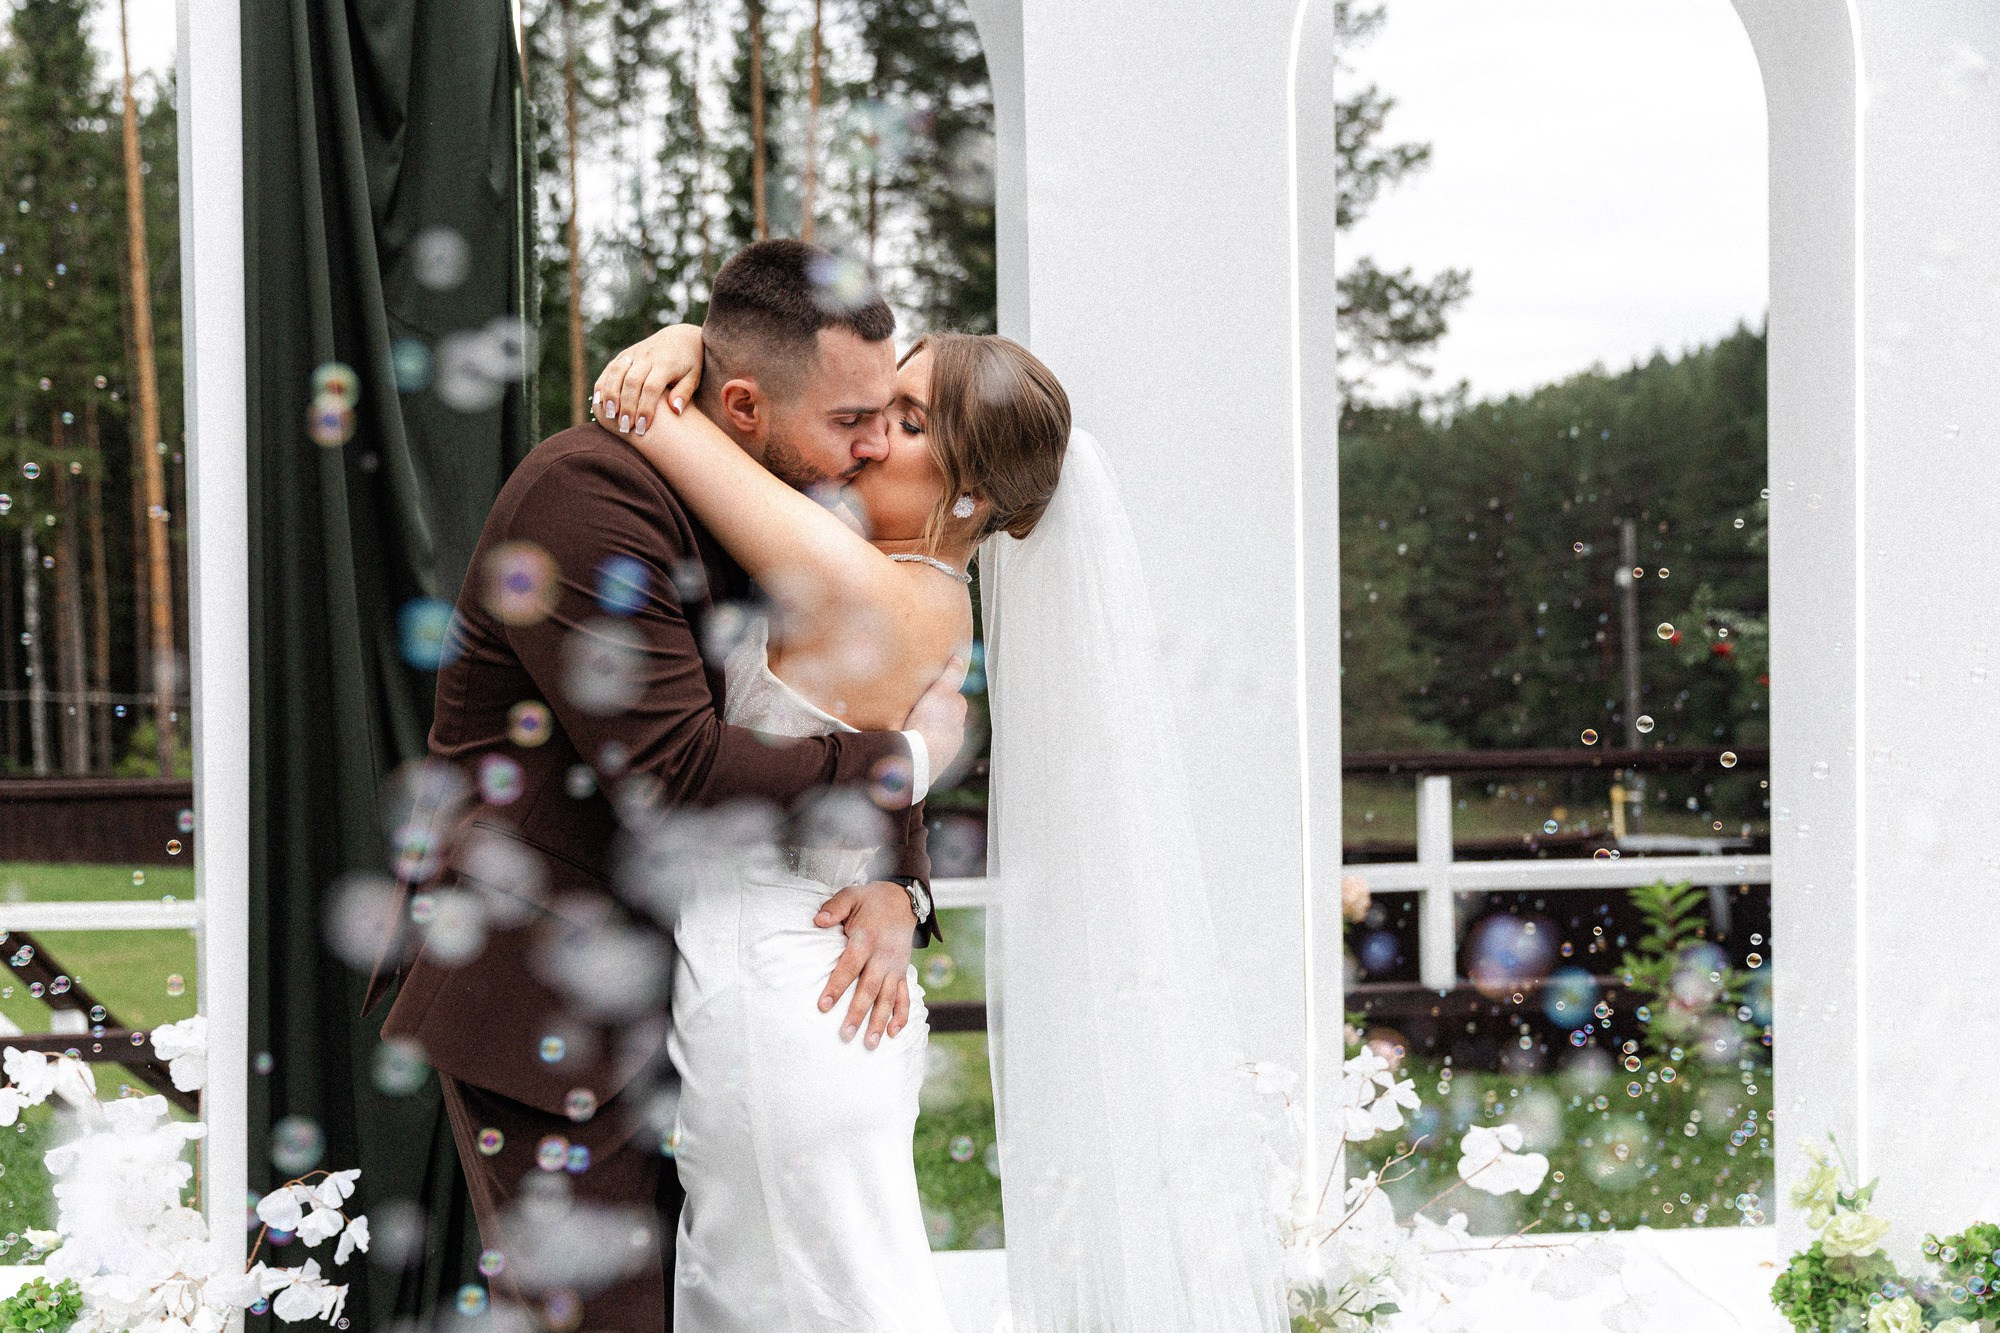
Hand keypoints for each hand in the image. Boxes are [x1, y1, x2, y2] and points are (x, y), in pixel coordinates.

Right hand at [593, 324, 703, 434]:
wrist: (680, 337)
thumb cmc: (690, 363)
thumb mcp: (694, 376)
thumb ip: (684, 392)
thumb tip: (675, 410)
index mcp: (665, 363)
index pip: (651, 387)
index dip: (645, 408)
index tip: (642, 428)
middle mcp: (647, 356)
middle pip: (631, 382)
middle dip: (627, 406)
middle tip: (626, 427)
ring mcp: (633, 354)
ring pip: (616, 373)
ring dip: (611, 396)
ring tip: (610, 417)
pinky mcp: (624, 354)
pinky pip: (610, 369)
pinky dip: (602, 385)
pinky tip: (600, 403)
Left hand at [814, 882, 917, 1047]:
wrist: (902, 900)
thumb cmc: (870, 901)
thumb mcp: (851, 896)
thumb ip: (834, 908)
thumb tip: (818, 920)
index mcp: (867, 939)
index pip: (849, 966)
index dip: (837, 986)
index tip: (823, 1006)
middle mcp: (884, 956)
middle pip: (870, 988)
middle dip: (858, 1013)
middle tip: (845, 1035)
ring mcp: (896, 966)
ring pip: (888, 998)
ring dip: (880, 1022)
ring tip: (870, 1044)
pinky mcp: (903, 971)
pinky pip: (905, 996)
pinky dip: (902, 1015)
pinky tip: (894, 1033)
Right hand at [902, 655, 969, 792]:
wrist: (918, 759)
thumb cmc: (929, 723)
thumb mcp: (939, 693)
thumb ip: (949, 676)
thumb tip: (959, 659)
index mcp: (959, 718)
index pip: (955, 701)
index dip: (944, 694)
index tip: (931, 691)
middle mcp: (956, 737)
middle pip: (947, 720)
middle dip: (936, 714)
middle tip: (919, 707)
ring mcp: (945, 753)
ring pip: (938, 738)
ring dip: (928, 732)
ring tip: (910, 726)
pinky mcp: (932, 765)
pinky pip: (927, 752)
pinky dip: (920, 746)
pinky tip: (908, 743)